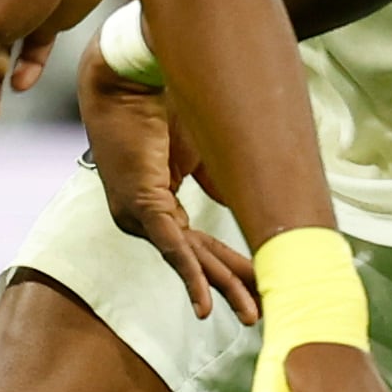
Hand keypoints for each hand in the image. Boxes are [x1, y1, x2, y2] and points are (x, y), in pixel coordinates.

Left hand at [79, 48, 258, 322]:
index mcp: (155, 206)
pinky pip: (172, 243)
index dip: (229, 268)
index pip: (198, 247)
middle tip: (258, 316)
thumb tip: (240, 206)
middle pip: (195, 259)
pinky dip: (190, 272)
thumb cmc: (161, 107)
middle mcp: (142, 217)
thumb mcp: (200, 152)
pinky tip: (205, 300)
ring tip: (247, 313)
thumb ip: (217, 183)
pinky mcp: (140, 201)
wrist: (132, 75)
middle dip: (231, 287)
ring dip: (221, 285)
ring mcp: (137, 213)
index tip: (258, 286)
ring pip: (188, 258)